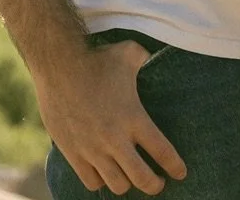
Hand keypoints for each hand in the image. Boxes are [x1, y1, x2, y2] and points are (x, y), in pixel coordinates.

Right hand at [33, 39, 185, 194]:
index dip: (175, 166)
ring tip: (131, 177)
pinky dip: (101, 181)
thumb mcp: (129, 53)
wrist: (58, 65)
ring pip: (118, 185)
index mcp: (133, 116)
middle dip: (155, 185)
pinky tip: (106, 173)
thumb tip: (157, 58)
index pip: (162, 151)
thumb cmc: (96, 59)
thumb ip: (146, 59)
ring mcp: (93, 149)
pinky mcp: (73, 153)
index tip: (181, 173)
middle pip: (142, 178)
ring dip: (128, 184)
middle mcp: (115, 138)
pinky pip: (92, 182)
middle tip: (159, 183)